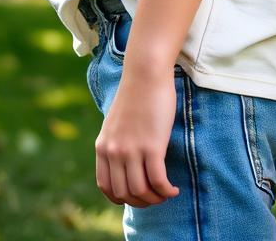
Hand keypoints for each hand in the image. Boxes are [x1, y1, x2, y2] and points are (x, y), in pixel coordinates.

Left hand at [95, 66, 179, 207]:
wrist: (146, 73)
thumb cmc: (136, 93)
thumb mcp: (116, 121)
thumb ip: (115, 141)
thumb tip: (124, 160)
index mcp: (102, 146)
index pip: (106, 187)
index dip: (121, 198)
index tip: (135, 196)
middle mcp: (113, 152)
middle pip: (124, 193)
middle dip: (140, 201)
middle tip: (155, 197)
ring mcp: (131, 150)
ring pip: (141, 191)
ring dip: (155, 199)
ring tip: (165, 193)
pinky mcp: (152, 147)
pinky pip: (158, 181)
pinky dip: (166, 190)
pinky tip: (174, 189)